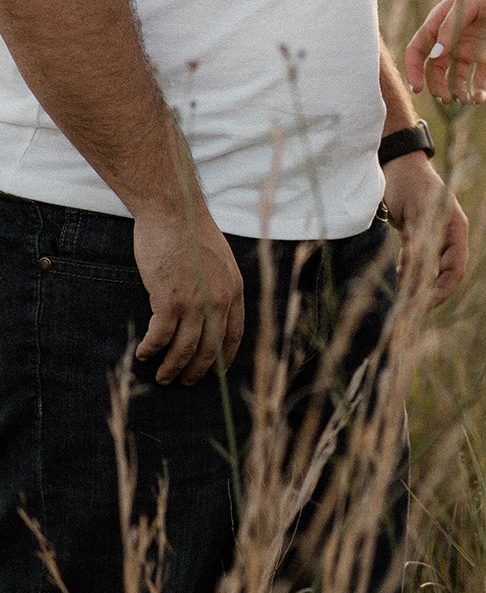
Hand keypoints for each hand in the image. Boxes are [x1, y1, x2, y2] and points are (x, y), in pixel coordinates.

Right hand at [133, 203, 245, 384]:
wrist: (174, 211)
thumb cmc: (190, 231)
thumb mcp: (218, 259)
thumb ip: (217, 284)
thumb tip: (208, 312)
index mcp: (234, 288)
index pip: (234, 334)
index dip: (224, 358)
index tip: (216, 373)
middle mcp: (219, 299)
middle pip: (209, 349)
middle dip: (196, 371)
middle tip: (183, 382)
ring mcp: (195, 302)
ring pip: (184, 350)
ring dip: (172, 368)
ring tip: (162, 376)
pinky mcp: (169, 300)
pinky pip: (160, 337)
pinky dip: (151, 349)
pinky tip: (143, 353)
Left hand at [381, 153, 468, 305]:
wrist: (395, 163)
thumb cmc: (409, 183)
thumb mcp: (416, 214)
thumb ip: (419, 244)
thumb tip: (418, 280)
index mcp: (455, 229)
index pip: (455, 269)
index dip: (442, 290)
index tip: (423, 305)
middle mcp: (446, 236)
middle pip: (442, 274)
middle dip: (427, 293)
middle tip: (407, 310)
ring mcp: (432, 236)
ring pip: (427, 270)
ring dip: (415, 286)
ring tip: (399, 302)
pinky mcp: (416, 235)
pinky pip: (415, 262)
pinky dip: (406, 273)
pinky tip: (396, 282)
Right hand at [405, 0, 485, 105]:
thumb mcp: (467, 2)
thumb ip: (450, 28)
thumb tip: (434, 55)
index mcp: (440, 22)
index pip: (418, 49)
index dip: (413, 69)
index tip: (417, 88)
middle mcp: (452, 38)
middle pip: (435, 68)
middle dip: (436, 86)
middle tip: (445, 98)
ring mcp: (470, 47)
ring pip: (456, 77)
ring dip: (456, 91)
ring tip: (463, 100)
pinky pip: (480, 77)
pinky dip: (478, 90)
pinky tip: (479, 98)